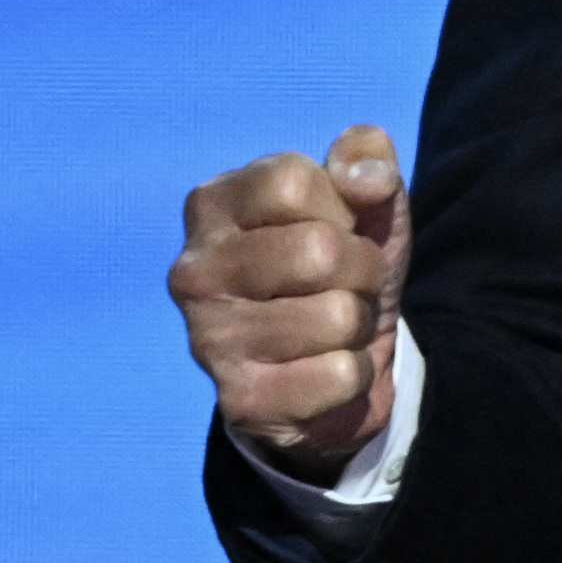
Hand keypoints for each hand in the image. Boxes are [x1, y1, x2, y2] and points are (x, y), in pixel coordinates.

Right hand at [170, 123, 407, 481]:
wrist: (336, 369)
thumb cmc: (341, 265)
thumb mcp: (364, 201)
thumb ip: (365, 161)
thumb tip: (367, 178)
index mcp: (211, 206)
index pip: (291, 182)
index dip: (341, 205)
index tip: (337, 226)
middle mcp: (194, 272)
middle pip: (318, 249)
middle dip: (362, 267)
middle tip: (344, 283)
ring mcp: (209, 340)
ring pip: (338, 315)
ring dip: (359, 321)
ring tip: (332, 326)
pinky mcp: (240, 401)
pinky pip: (341, 375)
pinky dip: (356, 373)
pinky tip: (323, 370)